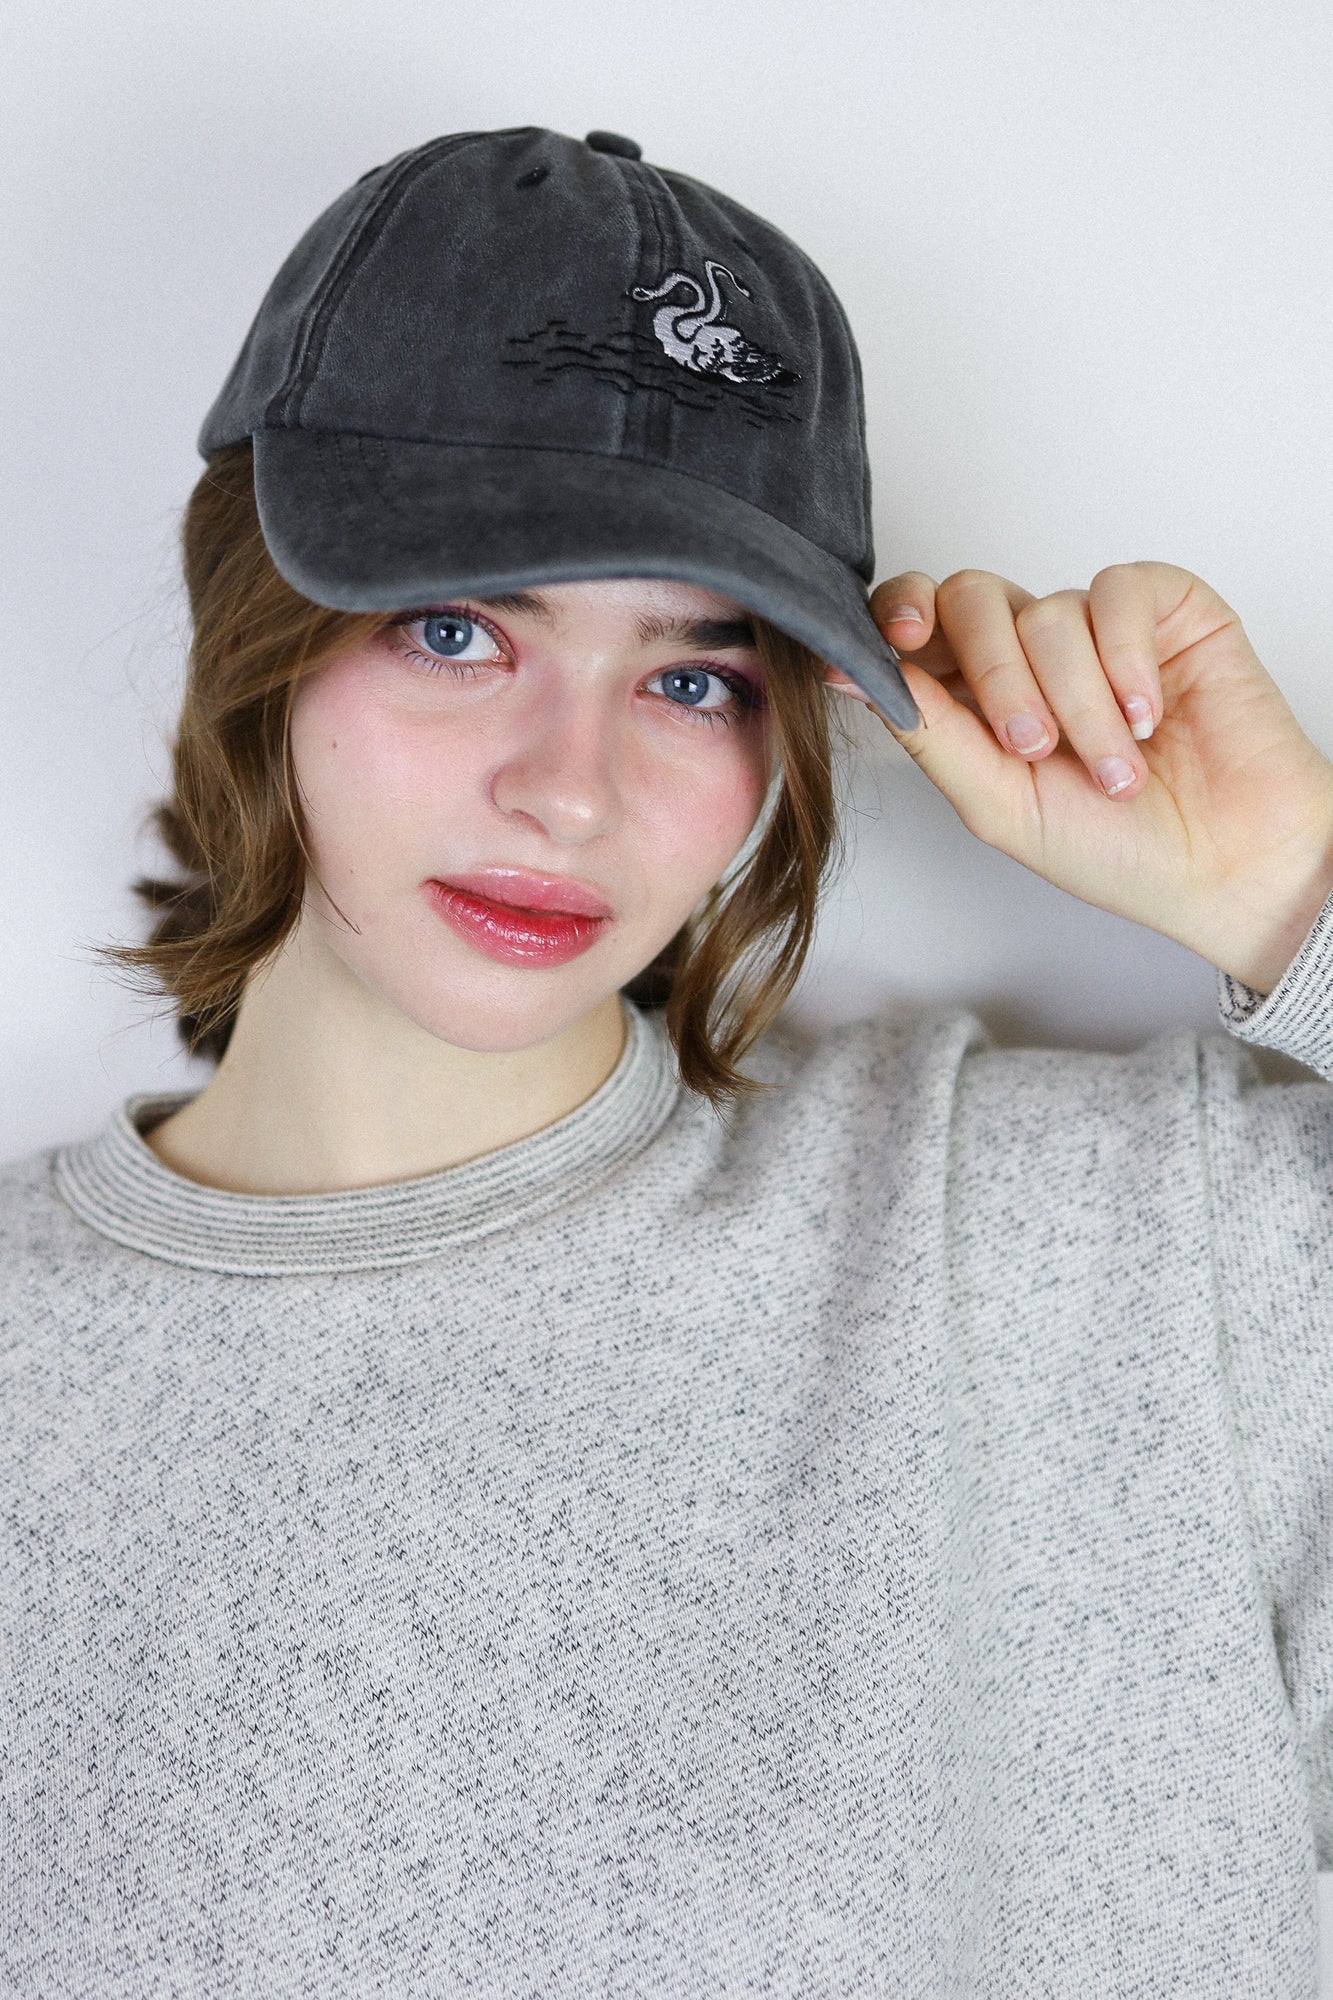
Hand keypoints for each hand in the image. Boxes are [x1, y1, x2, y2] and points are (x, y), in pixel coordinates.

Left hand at [824, 563, 1332, 992]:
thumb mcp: (998, 803)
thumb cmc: (1115, 850)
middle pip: (970, 599)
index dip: (899, 614)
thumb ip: (926, 732)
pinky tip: (1150, 716)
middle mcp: (1030, 652)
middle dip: (995, 674)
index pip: (916, 622)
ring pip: (1047, 612)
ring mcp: (1096, 626)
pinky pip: (1118, 592)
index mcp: (975, 696)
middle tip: (1034, 746)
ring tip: (1117, 769)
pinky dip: (1127, 662)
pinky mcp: (1165, 607)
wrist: (1225, 866)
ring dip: (1078, 702)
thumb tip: (844, 672)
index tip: (900, 639)